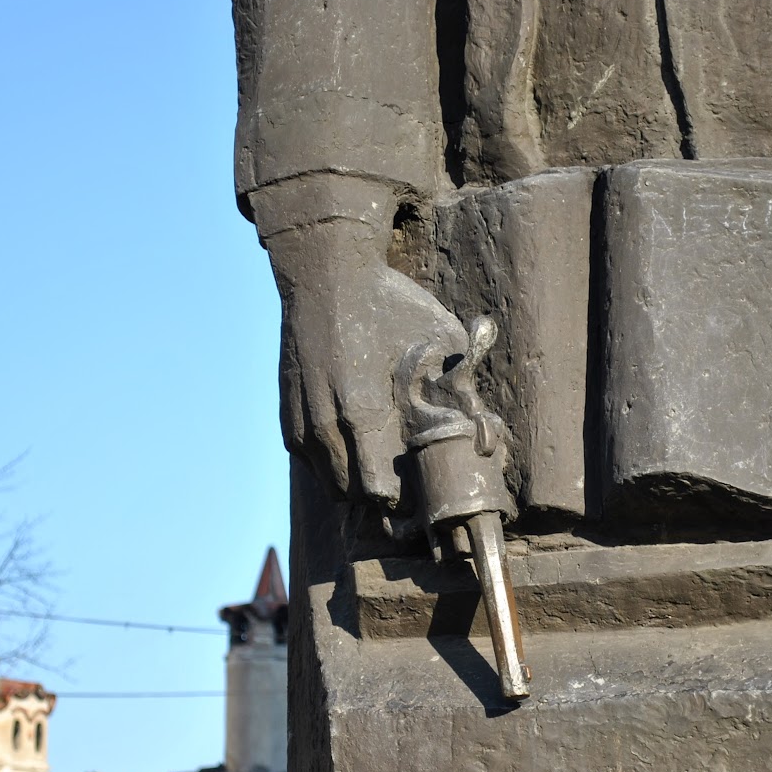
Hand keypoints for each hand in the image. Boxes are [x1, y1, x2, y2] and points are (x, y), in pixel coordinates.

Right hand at [270, 233, 469, 507]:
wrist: (326, 274)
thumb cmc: (390, 304)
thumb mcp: (436, 340)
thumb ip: (458, 390)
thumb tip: (484, 432)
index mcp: (362, 410)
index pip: (379, 491)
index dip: (406, 498)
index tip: (423, 487)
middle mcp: (325, 423)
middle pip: (355, 495)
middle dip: (383, 496)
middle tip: (409, 483)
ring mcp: (302, 422)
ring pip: (331, 485)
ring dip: (358, 483)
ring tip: (384, 467)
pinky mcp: (288, 419)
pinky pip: (313, 464)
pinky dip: (335, 464)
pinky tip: (358, 446)